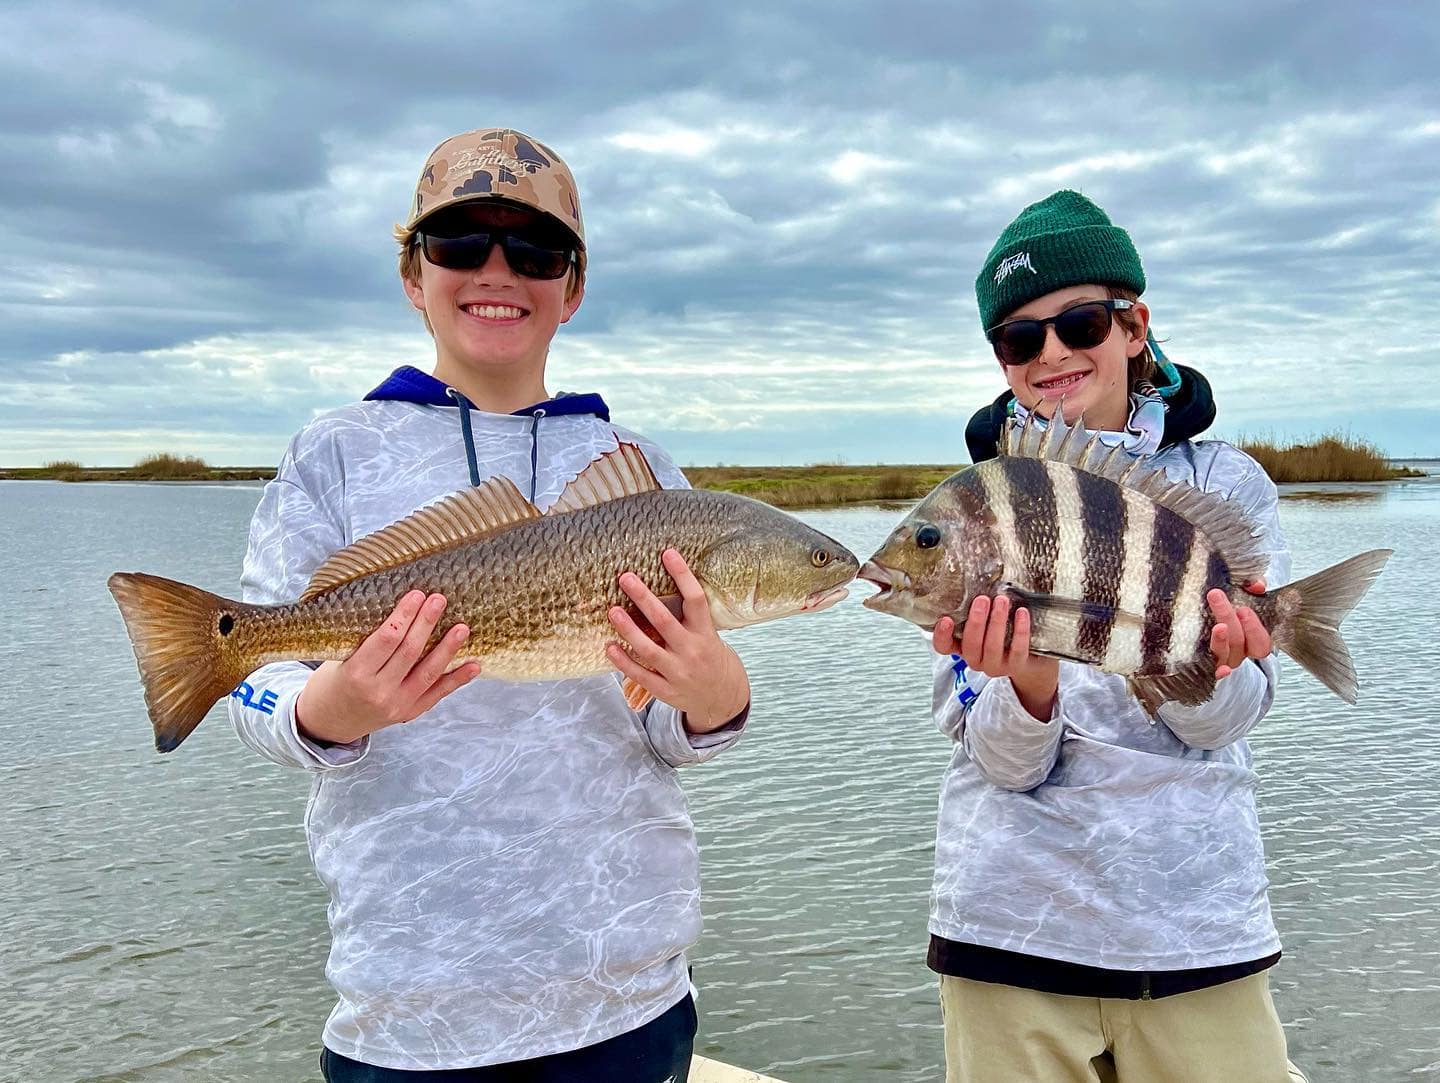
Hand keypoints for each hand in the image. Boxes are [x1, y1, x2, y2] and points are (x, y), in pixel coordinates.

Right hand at [295, 591, 478, 744]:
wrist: (330, 721)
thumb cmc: (334, 681)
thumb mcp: (340, 659)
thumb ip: (368, 641)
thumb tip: (402, 607)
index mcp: (356, 674)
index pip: (387, 640)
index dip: (404, 616)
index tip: (417, 595)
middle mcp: (379, 692)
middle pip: (409, 652)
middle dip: (426, 623)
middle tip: (439, 600)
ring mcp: (397, 706)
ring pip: (428, 673)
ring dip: (447, 649)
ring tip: (462, 628)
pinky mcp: (410, 713)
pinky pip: (437, 694)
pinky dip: (457, 680)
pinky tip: (473, 666)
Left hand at [606, 548, 750, 733]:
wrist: (722, 697)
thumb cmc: (709, 656)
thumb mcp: (708, 634)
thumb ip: (688, 616)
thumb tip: (661, 582)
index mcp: (705, 633)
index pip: (695, 599)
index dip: (683, 575)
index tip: (668, 553)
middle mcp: (692, 651)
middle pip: (665, 621)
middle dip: (643, 598)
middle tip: (625, 578)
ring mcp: (678, 672)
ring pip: (648, 649)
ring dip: (628, 629)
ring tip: (612, 611)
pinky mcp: (666, 690)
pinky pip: (641, 675)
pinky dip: (623, 662)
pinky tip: (609, 646)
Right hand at [933, 595, 1058, 721]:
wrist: (1030, 654)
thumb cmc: (1002, 629)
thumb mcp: (985, 618)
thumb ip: (976, 607)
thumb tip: (974, 579)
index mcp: (962, 646)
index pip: (944, 646)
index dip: (942, 635)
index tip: (946, 619)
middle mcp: (976, 659)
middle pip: (970, 645)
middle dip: (976, 621)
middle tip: (982, 600)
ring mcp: (995, 665)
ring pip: (992, 648)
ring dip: (996, 622)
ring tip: (1002, 601)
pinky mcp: (1016, 666)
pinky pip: (1017, 650)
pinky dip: (1020, 630)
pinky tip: (1021, 612)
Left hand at [1208, 580, 1270, 679]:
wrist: (1194, 618)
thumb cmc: (1225, 608)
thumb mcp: (1241, 595)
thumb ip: (1252, 587)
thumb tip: (1258, 584)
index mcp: (1248, 640)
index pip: (1260, 643)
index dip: (1254, 629)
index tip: (1244, 609)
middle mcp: (1235, 653)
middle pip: (1237, 641)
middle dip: (1228, 617)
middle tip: (1216, 595)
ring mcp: (1219, 660)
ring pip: (1222, 654)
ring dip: (1221, 640)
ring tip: (1218, 626)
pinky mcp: (1200, 665)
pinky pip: (1210, 672)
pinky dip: (1217, 672)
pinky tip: (1222, 670)